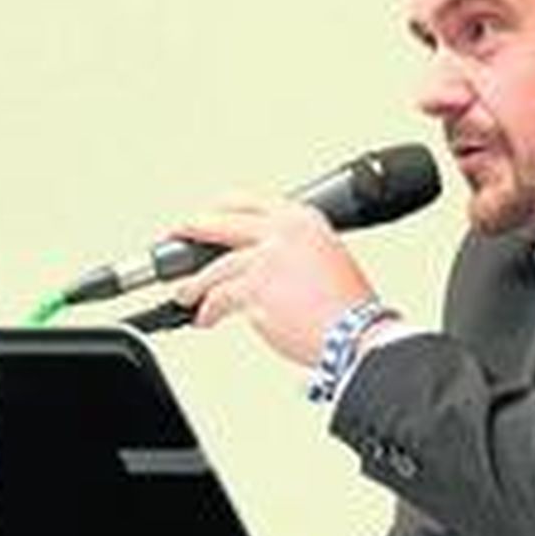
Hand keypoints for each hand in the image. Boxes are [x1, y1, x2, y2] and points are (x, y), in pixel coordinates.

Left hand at [169, 195, 377, 366]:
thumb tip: (258, 264)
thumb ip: (291, 251)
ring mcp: (266, 259)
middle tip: (176, 236)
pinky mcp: (254, 290)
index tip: (206, 217)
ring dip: (195, 283)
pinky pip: (219, 299)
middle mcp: (283, 232)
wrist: (358, 333)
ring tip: (187, 293)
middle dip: (191, 230)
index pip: (248, 202)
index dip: (219, 210)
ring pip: (215, 267)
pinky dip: (209, 310)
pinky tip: (206, 317)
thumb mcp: (326, 257)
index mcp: (303, 219)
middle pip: (221, 223)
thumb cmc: (348, 306)